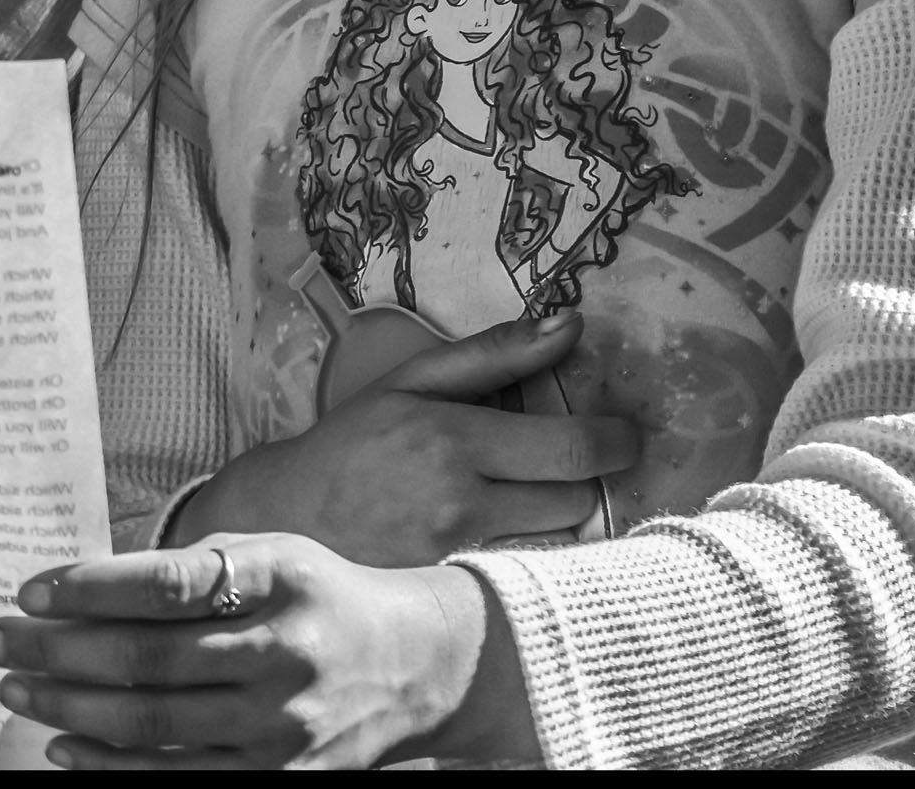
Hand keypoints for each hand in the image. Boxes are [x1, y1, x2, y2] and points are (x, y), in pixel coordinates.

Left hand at [0, 536, 537, 768]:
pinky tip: (63, 744)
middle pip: (147, 660)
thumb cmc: (316, 598)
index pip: (168, 583)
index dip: (90, 587)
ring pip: (152, 725)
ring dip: (69, 706)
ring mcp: (282, 727)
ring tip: (15, 686)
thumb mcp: (268, 555)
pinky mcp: (280, 779)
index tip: (29, 590)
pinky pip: (177, 778)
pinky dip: (110, 765)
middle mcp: (282, 654)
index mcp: (277, 579)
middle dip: (56, 650)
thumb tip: (78, 589)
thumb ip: (188, 571)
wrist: (415, 666)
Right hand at [172, 310, 638, 564]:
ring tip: (530, 496)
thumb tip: (570, 325)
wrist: (292, 516)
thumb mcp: (413, 381)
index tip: (623, 433)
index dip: (616, 441)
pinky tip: (504, 533)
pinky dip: (528, 549)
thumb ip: (495, 353)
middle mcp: (461, 503)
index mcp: (454, 439)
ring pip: (557, 540)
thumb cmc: (356, 440)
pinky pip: (524, 569)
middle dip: (585, 479)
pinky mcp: (454, 591)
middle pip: (577, 500)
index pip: (573, 449)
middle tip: (569, 462)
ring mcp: (459, 556)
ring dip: (558, 517)